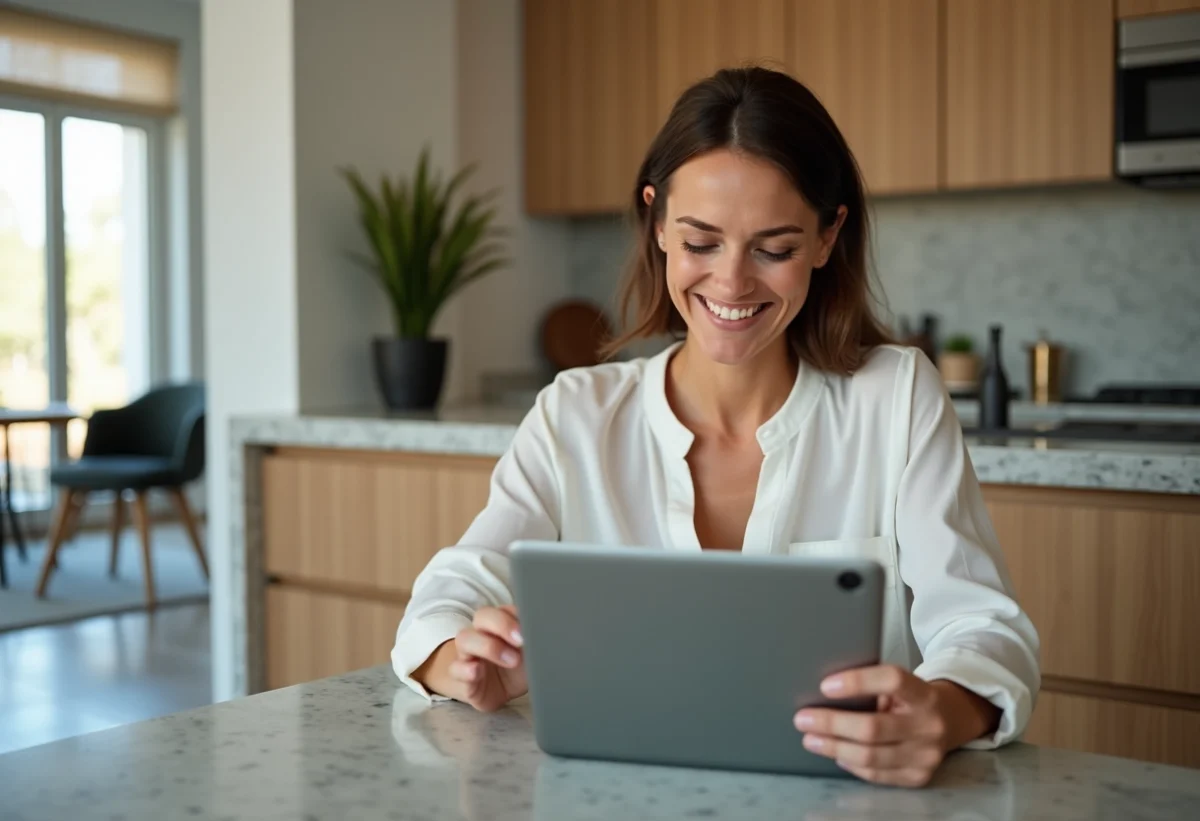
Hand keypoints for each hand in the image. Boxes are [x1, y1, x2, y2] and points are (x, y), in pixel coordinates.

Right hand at [415, 606, 527, 711]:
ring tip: (511, 660)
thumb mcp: (532, 654)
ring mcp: (468, 654)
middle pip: (482, 616)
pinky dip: (465, 669)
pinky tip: (476, 671)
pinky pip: (455, 669)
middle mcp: (482, 634)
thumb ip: (537, 641)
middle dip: (502, 625)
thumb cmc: (517, 667)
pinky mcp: (461, 677)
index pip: (503, 608)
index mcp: (500, 624)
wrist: (499, 692)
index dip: (515, 616)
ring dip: (488, 646)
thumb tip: (548, 634)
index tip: (530, 629)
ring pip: (465, 639)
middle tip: (522, 641)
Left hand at [793, 665, 999, 787]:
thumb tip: (823, 693)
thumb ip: (872, 686)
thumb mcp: (901, 684)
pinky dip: (851, 764)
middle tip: (802, 719)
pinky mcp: (920, 776)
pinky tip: (836, 754)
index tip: (825, 686)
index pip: (892, 681)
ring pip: (870, 756)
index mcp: (924, 693)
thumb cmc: (913, 697)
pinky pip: (876, 774)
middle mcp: (929, 725)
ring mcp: (927, 755)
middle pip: (873, 727)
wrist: (953, 719)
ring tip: (811, 739)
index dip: (857, 682)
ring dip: (833, 747)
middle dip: (831, 723)